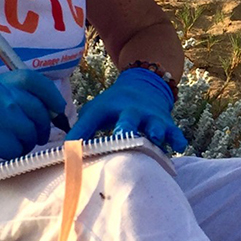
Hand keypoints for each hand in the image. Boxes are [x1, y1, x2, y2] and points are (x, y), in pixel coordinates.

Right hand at [0, 70, 66, 185]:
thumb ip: (22, 102)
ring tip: (14, 146)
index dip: (50, 94)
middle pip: (34, 107)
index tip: (59, 110)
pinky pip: (15, 146)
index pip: (30, 78)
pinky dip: (14, 154)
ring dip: (27, 143)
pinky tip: (2, 154)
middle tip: (36, 138)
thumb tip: (58, 110)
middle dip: (43, 127)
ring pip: (27, 128)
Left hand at [67, 67, 186, 151]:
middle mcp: (131, 111)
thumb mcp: (94, 113)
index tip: (75, 148)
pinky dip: (176, 138)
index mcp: (110, 109)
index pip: (92, 121)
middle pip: (129, 120)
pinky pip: (174, 132)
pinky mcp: (168, 124)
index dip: (83, 134)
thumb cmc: (114, 107)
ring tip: (155, 139)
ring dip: (155, 132)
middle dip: (126, 128)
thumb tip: (62, 154)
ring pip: (154, 125)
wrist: (145, 86)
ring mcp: (151, 117)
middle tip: (123, 136)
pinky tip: (178, 146)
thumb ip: (80, 132)